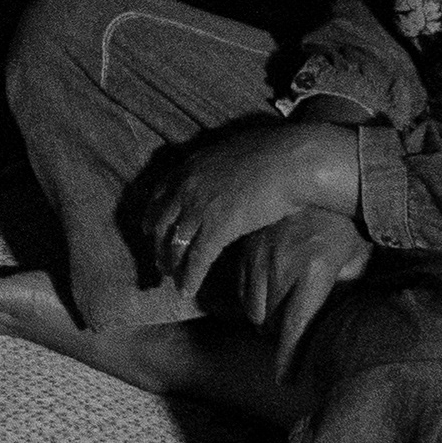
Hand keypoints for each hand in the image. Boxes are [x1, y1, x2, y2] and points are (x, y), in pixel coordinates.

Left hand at [127, 119, 358, 307]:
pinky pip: (196, 260)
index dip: (153, 216)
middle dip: (158, 246)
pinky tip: (187, 291)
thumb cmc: (276, 153)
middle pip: (162, 223)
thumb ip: (222, 167)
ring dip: (171, 265)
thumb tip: (228, 174)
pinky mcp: (217, 229)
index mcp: (192, 166)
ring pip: (175, 244)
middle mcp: (188, 187)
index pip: (160, 195)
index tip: (149, 230)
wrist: (292, 160)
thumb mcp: (236, 151)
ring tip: (172, 279)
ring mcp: (199, 208)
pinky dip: (189, 278)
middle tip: (160, 262)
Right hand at [229, 208, 371, 377]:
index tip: (285, 380)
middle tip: (291, 343)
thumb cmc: (342, 222)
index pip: (295, 328)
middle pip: (271, 323)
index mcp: (313, 272)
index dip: (288, 359)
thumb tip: (335, 317)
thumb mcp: (355, 256)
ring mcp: (260, 259)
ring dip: (265, 322)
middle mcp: (282, 269)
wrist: (311, 177)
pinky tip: (267, 299)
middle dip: (279, 339)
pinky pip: (241, 289)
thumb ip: (346, 288)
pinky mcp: (247, 250)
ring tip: (279, 322)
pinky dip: (252, 302)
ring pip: (253, 309)